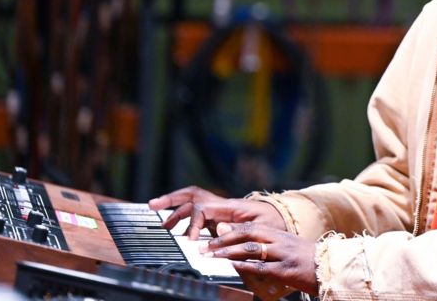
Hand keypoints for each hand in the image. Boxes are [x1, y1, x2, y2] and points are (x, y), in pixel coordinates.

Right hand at [148, 186, 285, 239]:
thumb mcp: (261, 227)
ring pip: (193, 201)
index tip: (188, 240)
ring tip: (158, 215)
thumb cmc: (274, 223)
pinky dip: (184, 214)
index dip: (193, 223)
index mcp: (231, 206)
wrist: (283, 219)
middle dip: (172, 198)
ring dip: (174, 206)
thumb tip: (219, 229)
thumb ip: (240, 228)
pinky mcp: (219, 217)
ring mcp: (220, 209)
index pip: (203, 209)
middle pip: (193, 195)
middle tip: (153, 205)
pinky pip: (198, 211)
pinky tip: (174, 222)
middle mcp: (223, 204)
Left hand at [202, 221, 318, 295]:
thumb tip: (241, 242)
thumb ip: (265, 242)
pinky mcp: (286, 270)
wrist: (331, 267)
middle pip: (247, 234)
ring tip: (214, 256)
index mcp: (278, 233)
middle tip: (205, 247)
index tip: (211, 237)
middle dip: (223, 240)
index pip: (249, 227)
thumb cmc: (307, 259)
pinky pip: (263, 267)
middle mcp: (279, 240)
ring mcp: (283, 255)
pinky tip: (234, 267)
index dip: (228, 231)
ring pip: (252, 249)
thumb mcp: (287, 245)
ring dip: (230, 252)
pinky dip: (247, 266)